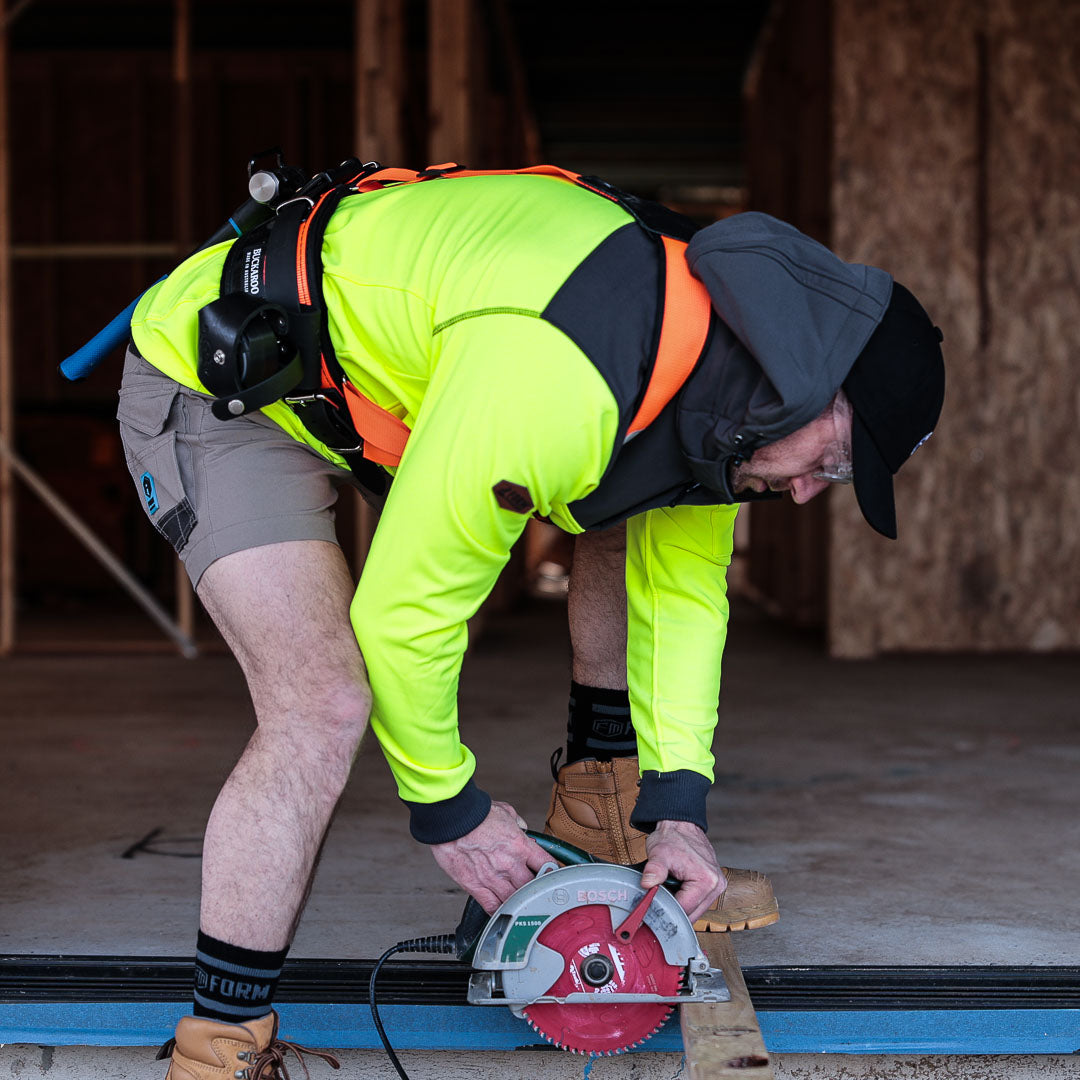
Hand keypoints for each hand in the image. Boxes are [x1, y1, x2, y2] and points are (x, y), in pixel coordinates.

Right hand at [429, 801, 549, 913]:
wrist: (451, 819)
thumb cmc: (474, 813)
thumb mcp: (504, 811)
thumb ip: (516, 822)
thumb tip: (521, 826)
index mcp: (520, 845)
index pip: (546, 864)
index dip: (552, 870)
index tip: (551, 874)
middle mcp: (510, 864)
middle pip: (533, 886)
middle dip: (535, 887)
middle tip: (533, 887)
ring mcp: (493, 878)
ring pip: (515, 900)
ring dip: (519, 901)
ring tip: (519, 900)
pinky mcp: (476, 886)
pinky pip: (493, 907)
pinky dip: (500, 912)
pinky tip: (503, 910)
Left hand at [639, 820, 725, 921]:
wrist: (681, 825)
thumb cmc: (672, 837)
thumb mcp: (659, 853)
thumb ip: (654, 870)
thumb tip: (647, 885)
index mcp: (707, 881)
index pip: (685, 910)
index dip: (668, 909)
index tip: (655, 903)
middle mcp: (716, 885)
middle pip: (692, 914)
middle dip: (675, 908)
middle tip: (661, 894)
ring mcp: (717, 886)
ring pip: (696, 910)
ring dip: (681, 903)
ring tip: (670, 887)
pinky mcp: (714, 885)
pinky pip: (698, 901)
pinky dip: (687, 898)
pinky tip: (678, 887)